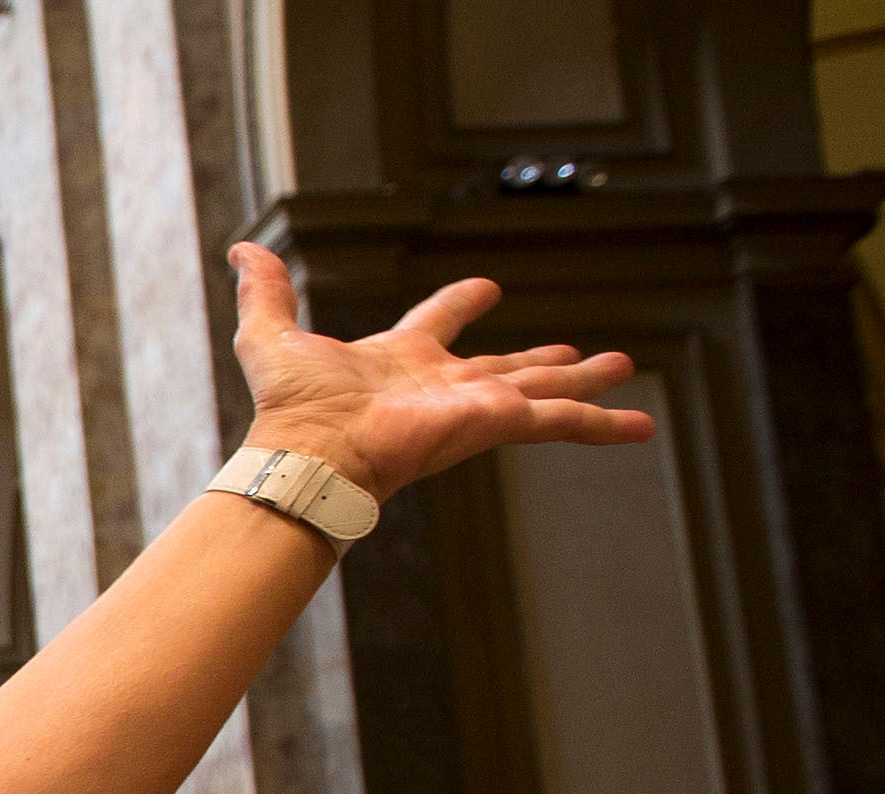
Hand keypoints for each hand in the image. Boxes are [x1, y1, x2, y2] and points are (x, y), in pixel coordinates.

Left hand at [225, 242, 649, 504]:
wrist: (311, 454)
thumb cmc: (292, 409)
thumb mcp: (272, 336)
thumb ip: (265, 292)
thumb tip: (240, 249)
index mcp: (402, 360)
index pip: (440, 323)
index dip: (460, 303)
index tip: (484, 289)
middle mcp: (444, 386)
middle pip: (509, 366)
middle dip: (545, 361)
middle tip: (580, 354)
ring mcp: (474, 407)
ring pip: (546, 393)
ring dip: (587, 386)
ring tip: (625, 371)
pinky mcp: (495, 424)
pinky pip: (561, 422)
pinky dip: (603, 426)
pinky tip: (644, 428)